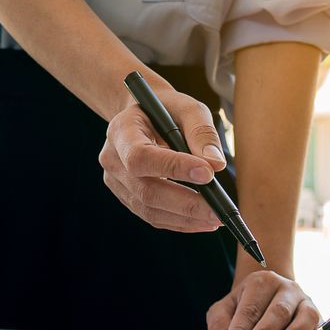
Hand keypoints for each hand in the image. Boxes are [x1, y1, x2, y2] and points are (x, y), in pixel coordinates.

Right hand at [98, 82, 226, 232]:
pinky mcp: (127, 197)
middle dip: (185, 203)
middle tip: (217, 210)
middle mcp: (112, 159)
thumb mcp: (187, 107)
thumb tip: (216, 165)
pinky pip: (152, 216)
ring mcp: (116, 182)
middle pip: (146, 191)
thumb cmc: (166, 109)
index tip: (208, 174)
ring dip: (185, 218)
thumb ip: (202, 132)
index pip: (141, 156)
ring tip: (215, 218)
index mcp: (121, 131)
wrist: (144, 116)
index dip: (173, 168)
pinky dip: (180, 222)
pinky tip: (202, 220)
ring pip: (149, 210)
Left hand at [206, 270, 320, 329]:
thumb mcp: (223, 310)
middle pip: (277, 312)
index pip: (250, 308)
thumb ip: (220, 325)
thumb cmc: (244, 306)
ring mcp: (305, 302)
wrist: (269, 296)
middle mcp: (287, 288)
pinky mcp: (317, 317)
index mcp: (262, 282)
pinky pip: (320, 328)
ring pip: (304, 318)